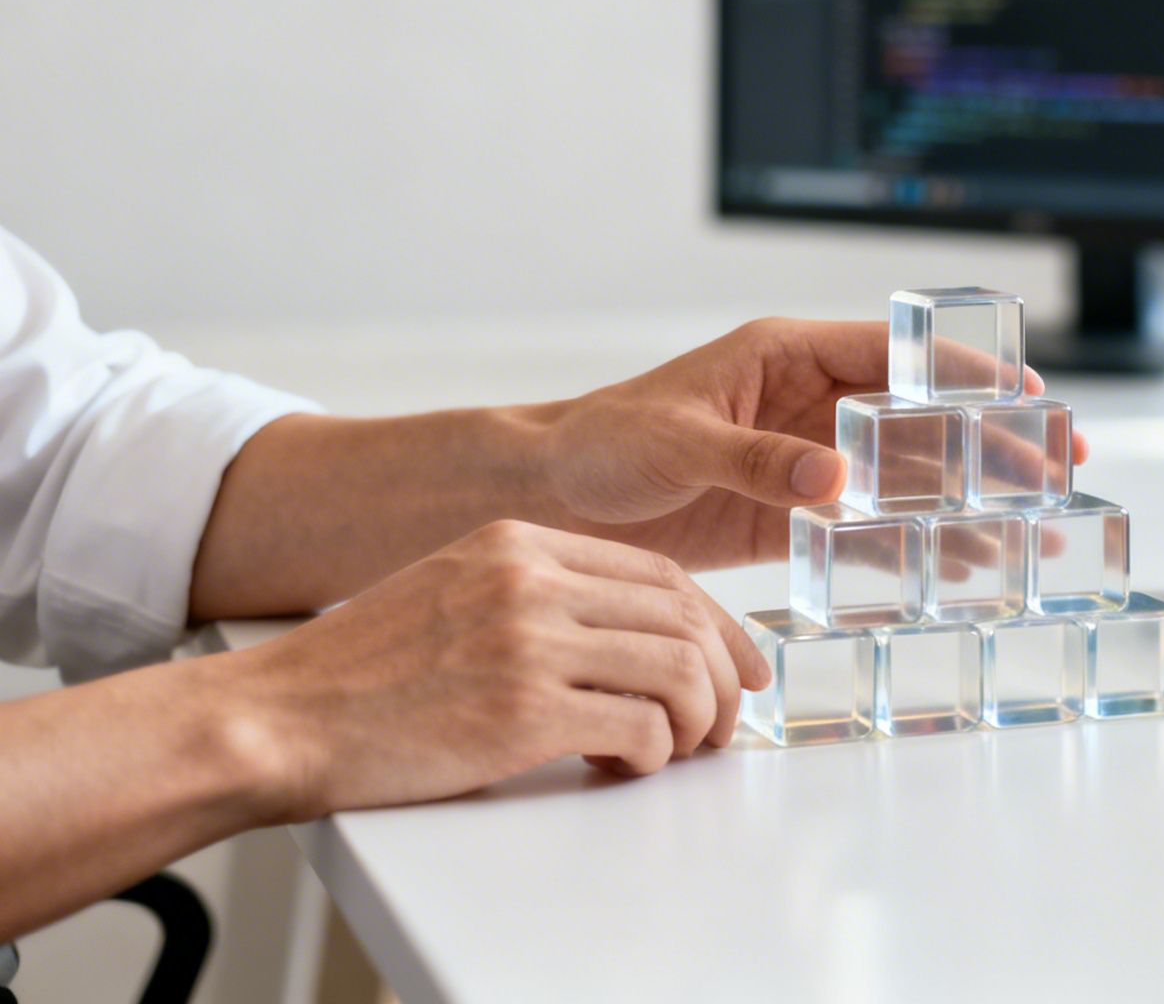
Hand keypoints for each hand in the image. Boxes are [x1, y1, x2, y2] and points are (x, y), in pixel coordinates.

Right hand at [227, 520, 770, 817]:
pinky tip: (620, 766)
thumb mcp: (454, 592)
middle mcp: (530, 581)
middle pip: (682, 617)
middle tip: (720, 725)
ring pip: (677, 671)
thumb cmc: (363, 674)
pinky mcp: (523, 712)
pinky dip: (652, 755)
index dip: (716, 624)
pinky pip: (640, 728)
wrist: (278, 718)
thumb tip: (634, 637)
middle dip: (721, 678)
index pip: (660, 573)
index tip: (739, 664)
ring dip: (696, 721)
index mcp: (519, 544)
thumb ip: (539, 598)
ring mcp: (528, 643)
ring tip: (674, 750)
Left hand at [535, 318, 1086, 571]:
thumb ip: (758, 458)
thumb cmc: (601, 442)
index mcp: (786, 356)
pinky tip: (963, 564)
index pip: (895, 353)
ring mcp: (805, 460)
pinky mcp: (791, 514)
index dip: (965, 370)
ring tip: (1032, 528)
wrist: (551, 501)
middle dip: (991, 439)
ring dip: (967, 498)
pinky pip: (867, 525)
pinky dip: (914, 543)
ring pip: (905, 474)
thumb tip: (834, 476)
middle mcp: (807, 403)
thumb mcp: (679, 441)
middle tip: (1058, 464)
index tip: (1027, 390)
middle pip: (919, 416)